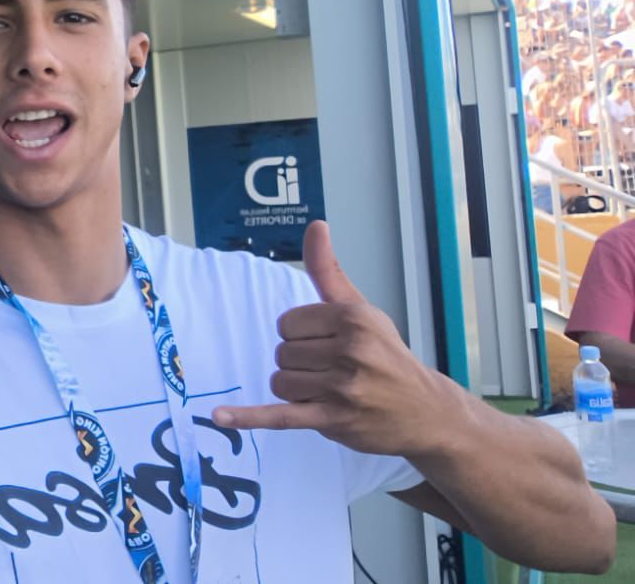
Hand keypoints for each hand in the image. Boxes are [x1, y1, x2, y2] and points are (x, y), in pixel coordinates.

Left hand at [213, 221, 459, 457]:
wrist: (425, 411)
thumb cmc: (387, 356)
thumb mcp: (361, 310)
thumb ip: (328, 271)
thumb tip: (315, 225)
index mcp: (352, 318)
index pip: (286, 323)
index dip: (300, 335)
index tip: (328, 344)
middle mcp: (349, 350)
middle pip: (281, 353)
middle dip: (300, 363)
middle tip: (335, 371)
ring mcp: (342, 387)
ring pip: (279, 382)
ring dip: (296, 390)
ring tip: (330, 391)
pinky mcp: (334, 419)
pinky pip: (280, 416)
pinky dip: (249, 417)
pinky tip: (220, 416)